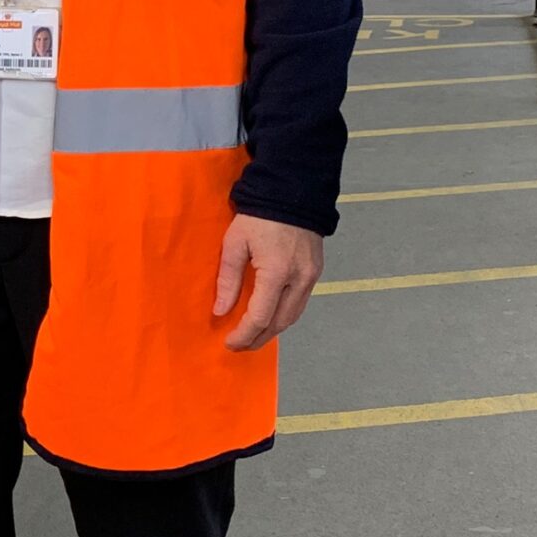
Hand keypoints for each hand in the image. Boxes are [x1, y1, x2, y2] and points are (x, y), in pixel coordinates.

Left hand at [212, 213, 322, 351]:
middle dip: (258, 339)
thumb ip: (228, 280)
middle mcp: (298, 280)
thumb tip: (221, 311)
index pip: (260, 317)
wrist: (293, 191)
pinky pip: (300, 303)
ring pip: (293, 316)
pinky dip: (284, 315)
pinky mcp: (316, 272)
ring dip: (272, 330)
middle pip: (279, 323)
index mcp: (276, 272)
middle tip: (239, 346)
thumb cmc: (258, 216)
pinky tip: (270, 317)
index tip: (229, 343)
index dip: (244, 335)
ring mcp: (311, 277)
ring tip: (252, 336)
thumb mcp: (235, 243)